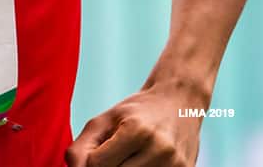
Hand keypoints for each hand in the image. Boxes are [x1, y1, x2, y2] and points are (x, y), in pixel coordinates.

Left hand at [65, 86, 203, 166]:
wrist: (180, 102)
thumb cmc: (135, 113)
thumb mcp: (103, 121)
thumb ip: (82, 148)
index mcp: (136, 130)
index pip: (98, 164)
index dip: (91, 162)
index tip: (97, 153)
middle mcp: (160, 149)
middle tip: (115, 153)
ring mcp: (176, 164)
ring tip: (129, 156)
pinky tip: (143, 160)